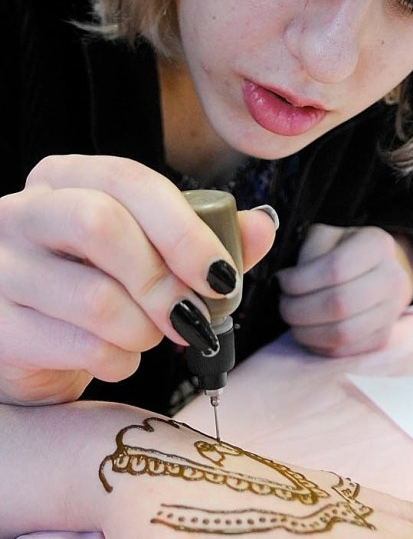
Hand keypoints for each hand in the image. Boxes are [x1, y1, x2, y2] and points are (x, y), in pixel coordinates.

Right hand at [0, 154, 275, 403]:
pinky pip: (83, 347)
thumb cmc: (96, 286)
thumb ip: (206, 239)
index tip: (221, 275)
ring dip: (145, 329)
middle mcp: (21, 213)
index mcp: (64, 178)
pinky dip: (120, 360)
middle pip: (100, 225)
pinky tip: (116, 356)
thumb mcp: (150, 253)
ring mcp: (1, 270)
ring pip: (96, 298)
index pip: (128, 182)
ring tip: (149, 334)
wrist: (30, 345)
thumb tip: (261, 227)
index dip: (184, 230)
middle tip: (192, 316)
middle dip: (164, 280)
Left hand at [277, 224, 412, 356]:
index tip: (282, 281)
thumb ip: (309, 251)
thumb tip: (288, 280)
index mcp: (377, 244)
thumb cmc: (341, 250)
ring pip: (343, 333)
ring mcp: (391, 311)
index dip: (300, 280)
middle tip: (284, 304)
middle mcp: (392, 277)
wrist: (375, 271)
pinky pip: (345, 351)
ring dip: (306, 331)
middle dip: (300, 309)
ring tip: (293, 320)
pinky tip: (307, 331)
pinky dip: (318, 346)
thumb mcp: (325, 236)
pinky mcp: (383, 338)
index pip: (335, 268)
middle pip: (340, 304)